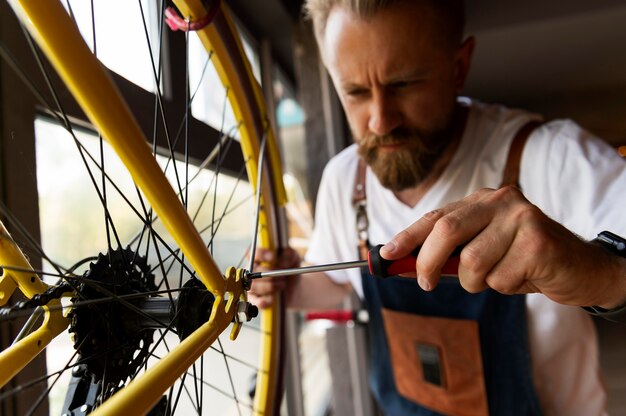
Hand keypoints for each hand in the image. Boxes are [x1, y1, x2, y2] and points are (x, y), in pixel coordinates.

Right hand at [248, 247, 300, 308]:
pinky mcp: (256, 299)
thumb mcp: (293, 258)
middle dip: (270, 274)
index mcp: (260, 257)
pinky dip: (263, 301)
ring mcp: (253, 285)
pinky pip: (255, 301)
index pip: (254, 253)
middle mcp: (253, 270)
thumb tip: (283, 259)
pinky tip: (271, 300)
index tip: (272, 258)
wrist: (294, 287)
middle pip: (254, 271)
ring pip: (254, 286)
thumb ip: (289, 254)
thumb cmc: (290, 269)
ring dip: (270, 286)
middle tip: (283, 276)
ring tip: (282, 285)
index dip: (262, 255)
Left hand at [380, 186, 625, 307]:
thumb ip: (449, 254)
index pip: (435, 216)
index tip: (385, 254)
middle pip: (446, 231)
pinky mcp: (539, 241)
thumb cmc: (523, 261)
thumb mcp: (483, 253)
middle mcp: (500, 200)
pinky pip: (501, 279)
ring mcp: (521, 218)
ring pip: (472, 263)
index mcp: (482, 200)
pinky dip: (506, 287)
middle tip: (426, 284)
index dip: (407, 236)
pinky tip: (525, 276)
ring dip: (478, 283)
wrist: (581, 268)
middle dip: (427, 264)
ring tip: (500, 277)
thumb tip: (404, 264)